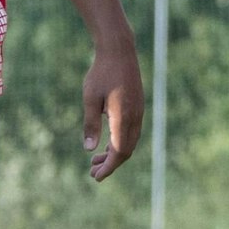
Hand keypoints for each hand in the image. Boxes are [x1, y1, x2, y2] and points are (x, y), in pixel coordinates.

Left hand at [81, 37, 143, 181]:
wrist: (119, 51)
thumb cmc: (101, 73)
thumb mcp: (90, 98)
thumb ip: (91, 124)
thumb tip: (89, 150)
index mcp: (123, 118)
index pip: (119, 152)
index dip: (108, 167)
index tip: (96, 177)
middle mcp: (135, 117)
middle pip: (126, 150)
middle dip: (111, 164)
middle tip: (92, 171)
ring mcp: (139, 112)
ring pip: (130, 142)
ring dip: (115, 153)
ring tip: (96, 159)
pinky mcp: (138, 107)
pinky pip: (132, 132)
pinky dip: (120, 142)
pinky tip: (107, 142)